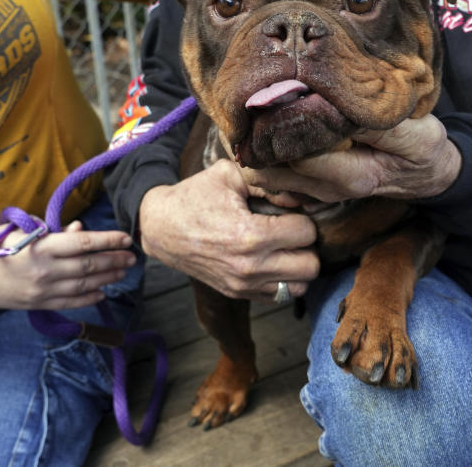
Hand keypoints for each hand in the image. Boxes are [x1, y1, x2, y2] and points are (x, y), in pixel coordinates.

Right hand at [0, 221, 135, 309]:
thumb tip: (79, 230)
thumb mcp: (20, 231)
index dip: (109, 241)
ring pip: (85, 286)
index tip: (125, 238)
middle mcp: (46, 270)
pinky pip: (70, 303)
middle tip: (132, 257)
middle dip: (114, 261)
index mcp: (41, 247)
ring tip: (123, 272)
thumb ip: (52, 231)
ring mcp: (42, 290)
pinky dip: (89, 298)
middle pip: (90, 266)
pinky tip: (102, 292)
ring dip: (107, 278)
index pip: (84, 243)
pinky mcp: (37, 304)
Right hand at [138, 159, 319, 301]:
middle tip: (292, 231)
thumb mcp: (229, 175)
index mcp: (249, 235)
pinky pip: (279, 295)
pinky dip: (282, 279)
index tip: (290, 212)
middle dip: (307, 245)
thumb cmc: (196, 196)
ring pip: (300, 286)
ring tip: (285, 248)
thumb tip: (301, 197)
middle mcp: (249, 266)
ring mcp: (243, 285)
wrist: (161, 227)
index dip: (303, 218)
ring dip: (298, 266)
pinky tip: (271, 259)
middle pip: (310, 266)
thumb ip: (269, 183)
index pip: (306, 233)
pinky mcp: (238, 294)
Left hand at [240, 114, 460, 202]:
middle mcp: (329, 189)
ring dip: (260, 147)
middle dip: (261, 139)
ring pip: (267, 174)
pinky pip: (274, 174)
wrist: (428, 172)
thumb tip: (339, 109)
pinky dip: (266, 154)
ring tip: (259, 112)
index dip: (285, 127)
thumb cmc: (423, 148)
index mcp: (353, 177)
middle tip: (255, 101)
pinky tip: (270, 128)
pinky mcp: (312, 185)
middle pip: (273, 169)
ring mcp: (318, 191)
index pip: (300, 156)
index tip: (281, 94)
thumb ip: (379, 127)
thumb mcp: (417, 135)